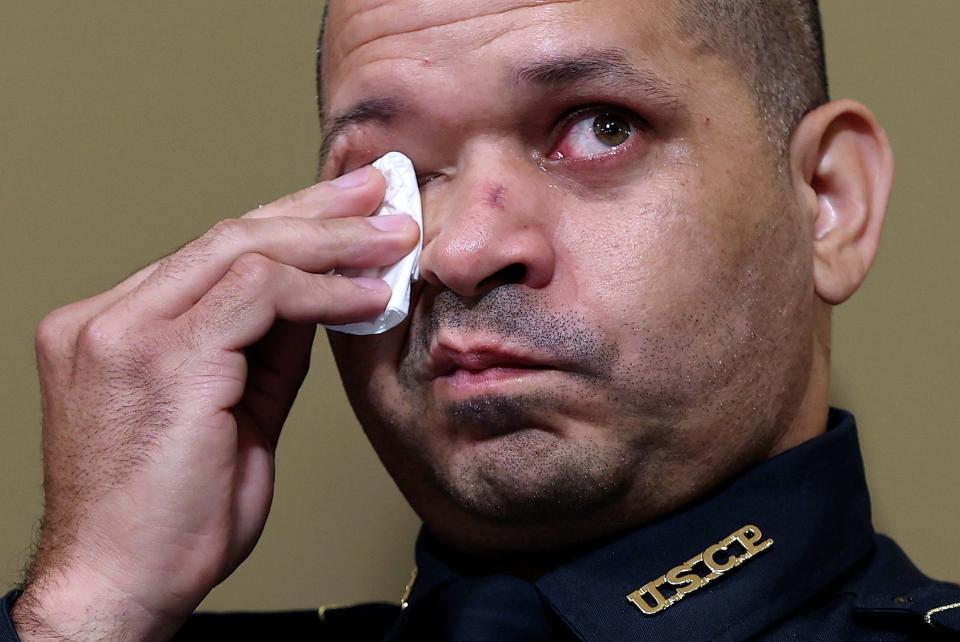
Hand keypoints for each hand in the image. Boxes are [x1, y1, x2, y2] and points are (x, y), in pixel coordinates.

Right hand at [11, 166, 418, 640]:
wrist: (121, 588)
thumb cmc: (171, 517)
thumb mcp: (231, 412)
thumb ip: (265, 348)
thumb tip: (321, 295)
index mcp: (113, 326)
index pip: (210, 254)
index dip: (287, 224)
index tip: (345, 212)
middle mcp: (107, 318)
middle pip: (226, 235)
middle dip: (315, 209)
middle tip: (378, 192)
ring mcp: (124, 332)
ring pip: (243, 248)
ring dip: (331, 241)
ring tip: (393, 236)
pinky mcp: (160, 358)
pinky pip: (259, 294)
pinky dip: (324, 290)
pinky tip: (369, 293)